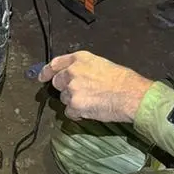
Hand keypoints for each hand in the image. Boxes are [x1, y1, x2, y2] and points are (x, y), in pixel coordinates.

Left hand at [38, 51, 153, 123]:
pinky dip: (78, 114)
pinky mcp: (75, 105)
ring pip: (64, 99)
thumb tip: (76, 76)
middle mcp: (72, 72)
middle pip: (57, 83)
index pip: (55, 63)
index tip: (42, 77)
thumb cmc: (122, 80)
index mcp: (79, 59)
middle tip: (80, 93)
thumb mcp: (101, 64)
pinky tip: (90, 110)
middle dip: (66, 89)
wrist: (131, 94)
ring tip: (92, 101)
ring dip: (74, 102)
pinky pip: (70, 112)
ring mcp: (72, 89)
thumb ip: (84, 68)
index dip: (46, 71)